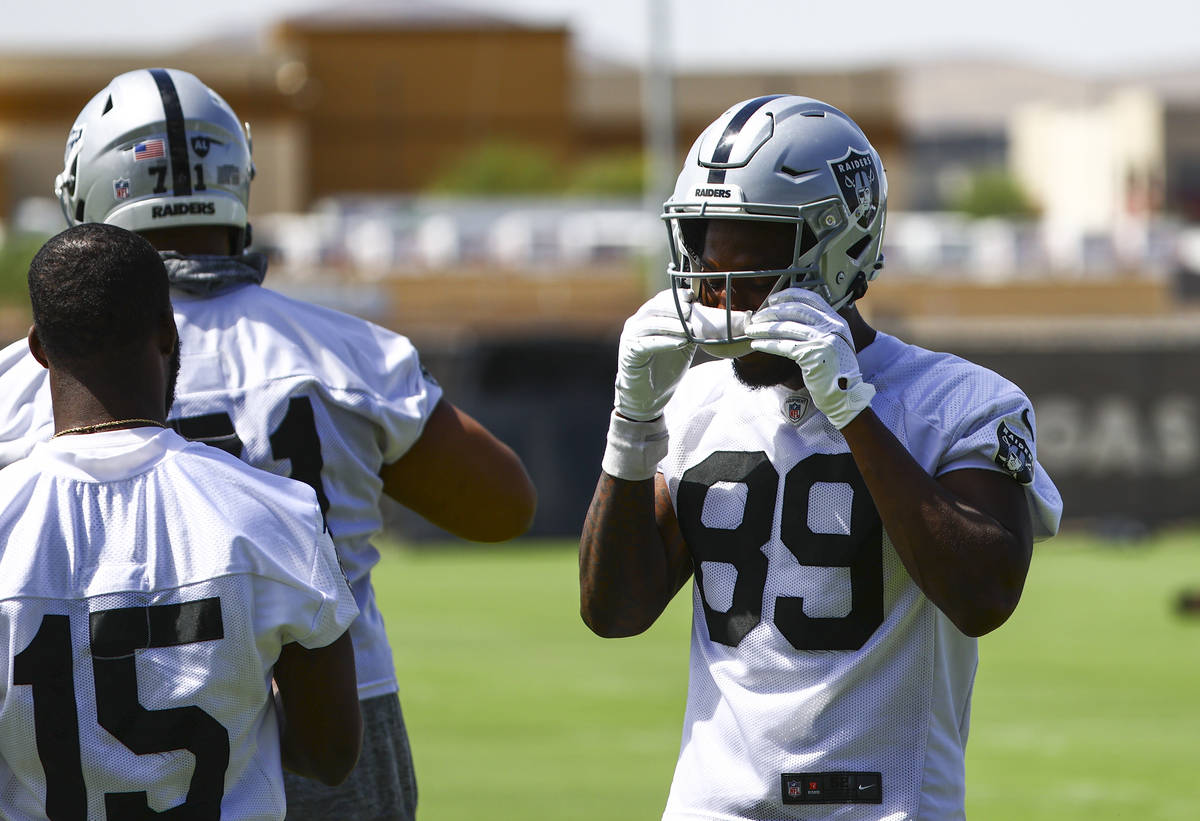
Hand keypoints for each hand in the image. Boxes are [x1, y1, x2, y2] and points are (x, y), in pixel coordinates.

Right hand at [614, 289, 697, 421]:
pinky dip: (665, 342)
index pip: (660, 299)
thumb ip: (690, 327)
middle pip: (654, 308)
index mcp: (647, 317)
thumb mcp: (682, 343)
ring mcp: (630, 337)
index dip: (675, 296)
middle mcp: (636, 323)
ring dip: (672, 325)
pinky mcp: (629, 352)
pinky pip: (647, 343)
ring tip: (689, 329)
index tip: (692, 296)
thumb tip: (708, 312)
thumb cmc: (665, 368)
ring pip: (650, 324)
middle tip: (691, 310)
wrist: (649, 396)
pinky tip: (680, 343)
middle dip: (674, 307)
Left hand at [744, 288, 874, 428]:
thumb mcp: (834, 343)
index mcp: (837, 322)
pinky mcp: (811, 355)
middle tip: (757, 316)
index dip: (790, 296)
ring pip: (787, 328)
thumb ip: (820, 329)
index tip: (773, 299)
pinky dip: (767, 344)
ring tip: (751, 329)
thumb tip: (794, 319)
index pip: (811, 299)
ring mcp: (822, 340)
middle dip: (772, 312)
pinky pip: (784, 345)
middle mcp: (831, 328)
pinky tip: (756, 344)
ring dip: (765, 328)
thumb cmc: (835, 371)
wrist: (845, 394)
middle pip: (795, 310)